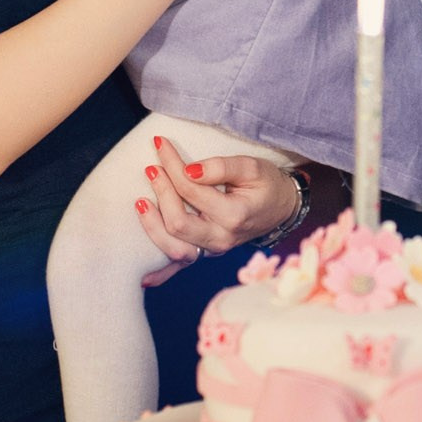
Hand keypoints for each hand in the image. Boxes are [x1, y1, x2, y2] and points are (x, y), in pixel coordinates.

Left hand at [134, 136, 302, 284]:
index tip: (161, 145)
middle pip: (178, 222)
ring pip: (174, 248)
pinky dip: (160, 272)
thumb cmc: (267, 184)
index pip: (192, 191)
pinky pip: (180, 266)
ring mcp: (213, 250)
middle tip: (152, 167)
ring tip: (140, 201)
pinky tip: (142, 277)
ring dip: (152, 226)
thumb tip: (188, 170)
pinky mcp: (206, 253)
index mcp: (234, 215)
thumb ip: (221, 167)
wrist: (281, 208)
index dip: (173, 166)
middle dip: (161, 192)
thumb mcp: (252, 167)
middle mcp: (222, 238)